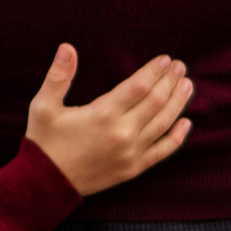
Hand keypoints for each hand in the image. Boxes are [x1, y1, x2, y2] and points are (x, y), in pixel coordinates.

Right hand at [26, 45, 192, 198]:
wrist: (45, 183)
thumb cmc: (44, 142)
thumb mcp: (43, 106)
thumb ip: (58, 76)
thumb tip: (68, 47)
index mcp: (102, 114)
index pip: (138, 86)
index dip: (154, 71)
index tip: (165, 59)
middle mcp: (121, 133)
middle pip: (156, 102)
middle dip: (170, 81)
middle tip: (180, 66)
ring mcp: (130, 153)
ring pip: (163, 124)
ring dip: (178, 103)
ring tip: (187, 85)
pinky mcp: (133, 169)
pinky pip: (162, 152)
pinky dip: (177, 137)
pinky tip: (186, 123)